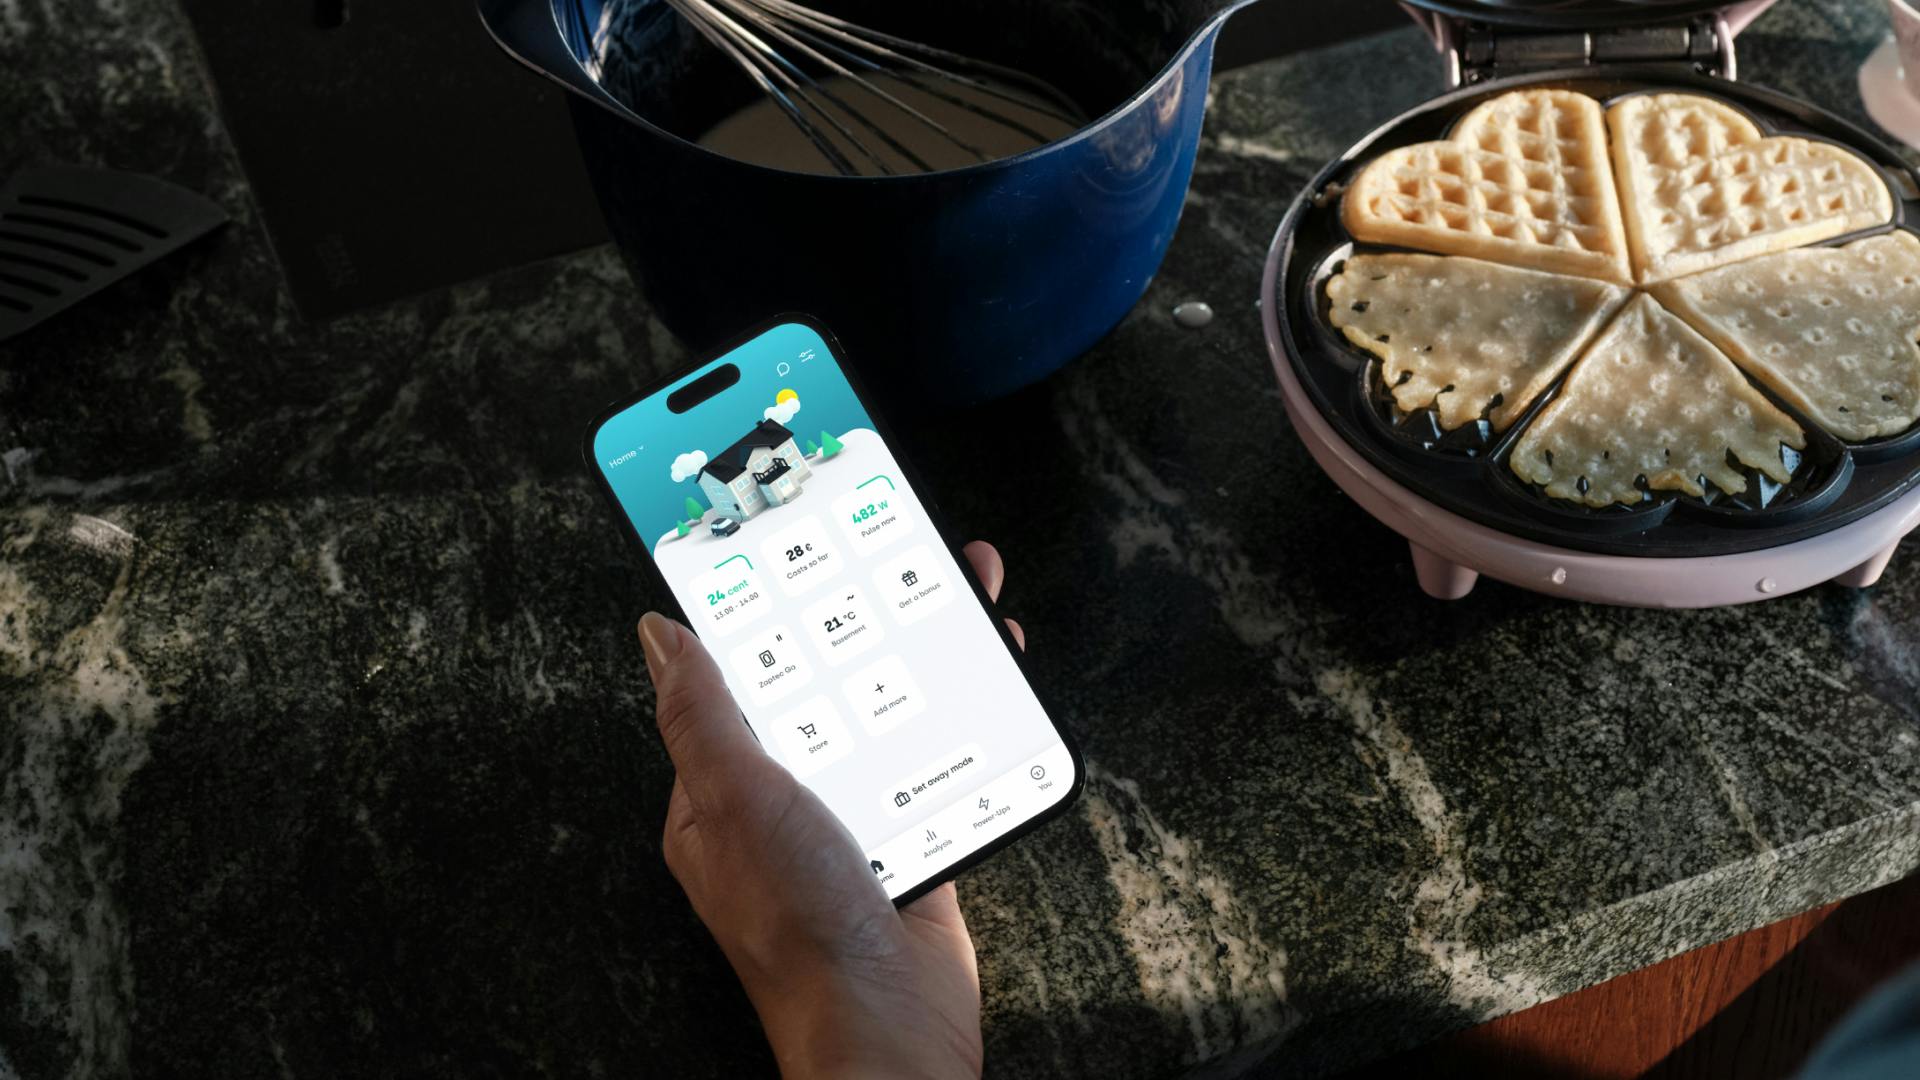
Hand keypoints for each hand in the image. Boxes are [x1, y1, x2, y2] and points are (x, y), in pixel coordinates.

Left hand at [639, 541, 1024, 1079]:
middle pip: (821, 683)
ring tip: (956, 594)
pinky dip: (958, 717)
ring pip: (882, 712)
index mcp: (718, 792)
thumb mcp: (739, 800)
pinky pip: (929, 757)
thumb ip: (704, 715)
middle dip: (858, 617)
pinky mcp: (906, 834)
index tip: (789, 545)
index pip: (735, 677)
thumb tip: (661, 637)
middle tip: (894, 550)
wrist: (891, 1023)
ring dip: (919, 655)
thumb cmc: (801, 927)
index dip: (762, 609)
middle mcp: (779, 800)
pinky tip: (985, 681)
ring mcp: (846, 817)